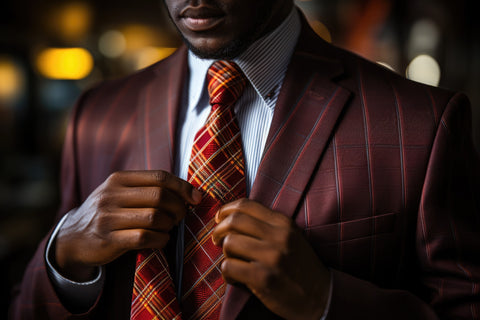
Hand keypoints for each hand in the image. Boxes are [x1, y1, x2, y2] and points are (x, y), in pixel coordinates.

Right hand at [54, 170, 201, 281]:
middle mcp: (112, 195)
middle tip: (181, 216)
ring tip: (169, 227)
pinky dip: (161, 239)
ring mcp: (108, 217)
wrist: (72, 238)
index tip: (196, 198)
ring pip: (154, 217)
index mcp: (118, 179)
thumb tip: (189, 192)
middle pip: (160, 196)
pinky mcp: (109, 240)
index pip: (159, 177)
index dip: (182, 187)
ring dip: (169, 224)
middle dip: (178, 207)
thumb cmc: (107, 213)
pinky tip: (161, 240)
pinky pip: (145, 237)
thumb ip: (147, 188)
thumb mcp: (120, 193)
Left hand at [212, 199, 330, 319]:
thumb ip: (267, 226)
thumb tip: (232, 217)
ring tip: (232, 262)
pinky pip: (229, 267)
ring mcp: (272, 256)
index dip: (226, 210)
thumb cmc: (300, 268)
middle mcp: (279, 236)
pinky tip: (235, 278)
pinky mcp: (264, 278)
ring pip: (229, 243)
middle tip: (216, 240)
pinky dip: (227, 273)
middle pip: (234, 221)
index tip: (219, 219)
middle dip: (218, 230)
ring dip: (224, 254)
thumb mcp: (290, 238)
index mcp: (283, 223)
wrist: (322, 297)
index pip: (246, 205)